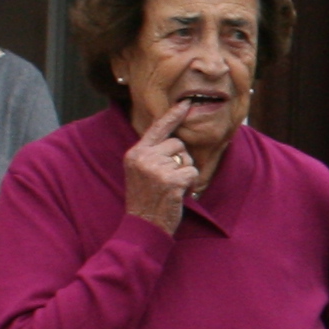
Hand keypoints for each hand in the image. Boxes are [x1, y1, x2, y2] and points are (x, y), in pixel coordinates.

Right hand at [123, 100, 206, 229]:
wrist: (143, 225)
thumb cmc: (146, 199)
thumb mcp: (141, 172)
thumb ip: (153, 154)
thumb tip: (176, 140)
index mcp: (135, 153)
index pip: (157, 128)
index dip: (173, 115)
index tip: (186, 103)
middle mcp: (143, 157)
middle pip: (178, 144)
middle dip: (180, 160)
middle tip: (168, 181)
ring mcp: (156, 168)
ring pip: (187, 158)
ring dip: (185, 173)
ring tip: (171, 188)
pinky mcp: (170, 180)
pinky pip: (193, 172)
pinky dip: (190, 184)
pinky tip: (178, 194)